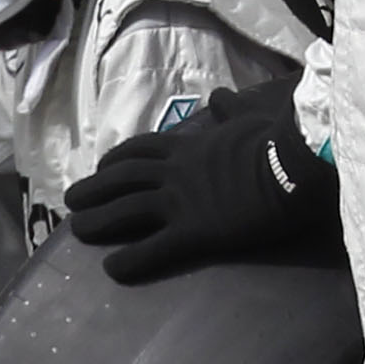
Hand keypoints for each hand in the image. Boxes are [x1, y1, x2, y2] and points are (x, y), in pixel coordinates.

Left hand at [69, 77, 341, 283]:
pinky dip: (130, 260)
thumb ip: (230, 110)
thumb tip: (222, 94)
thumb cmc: (277, 139)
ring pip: (126, 209)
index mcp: (189, 146)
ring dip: (98, 219)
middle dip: (93, 188)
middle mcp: (175, 172)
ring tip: (76, 229)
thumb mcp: (249, 116)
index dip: (116, 159)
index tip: (101, 167)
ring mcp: (181, 201)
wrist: (293, 162)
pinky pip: (154, 248)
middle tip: (71, 200)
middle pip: (122, 178)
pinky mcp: (194, 231)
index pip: (141, 150)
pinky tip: (111, 269)